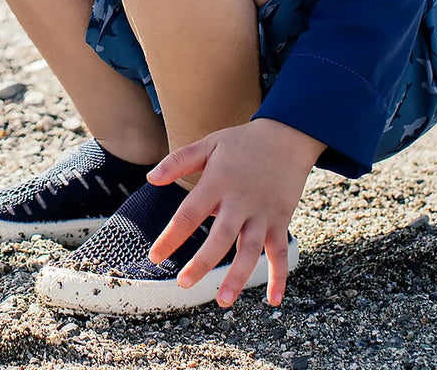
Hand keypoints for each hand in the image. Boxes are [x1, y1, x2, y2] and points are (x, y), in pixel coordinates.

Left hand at [147, 119, 323, 306]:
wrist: (286, 136)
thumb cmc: (241, 142)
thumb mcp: (208, 144)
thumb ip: (178, 160)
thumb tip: (150, 178)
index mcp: (217, 182)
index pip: (189, 214)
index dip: (171, 237)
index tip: (154, 256)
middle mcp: (240, 201)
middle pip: (219, 237)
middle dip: (202, 263)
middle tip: (184, 284)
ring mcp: (262, 212)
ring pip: (249, 250)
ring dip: (238, 277)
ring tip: (222, 299)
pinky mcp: (281, 220)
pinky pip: (280, 252)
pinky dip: (279, 276)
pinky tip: (273, 300)